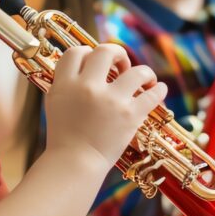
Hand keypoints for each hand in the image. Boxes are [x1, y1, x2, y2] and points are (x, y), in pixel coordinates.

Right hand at [44, 44, 166, 166]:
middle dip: (117, 54)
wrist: (75, 164)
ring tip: (145, 78)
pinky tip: (160, 89)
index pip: (76, 52)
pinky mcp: (130, 115)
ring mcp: (111, 100)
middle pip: (106, 52)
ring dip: (145, 72)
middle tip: (122, 64)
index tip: (95, 61)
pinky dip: (159, 90)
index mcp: (66, 84)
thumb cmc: (64, 137)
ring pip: (137, 71)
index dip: (87, 52)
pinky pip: (152, 95)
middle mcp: (88, 87)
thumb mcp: (54, 103)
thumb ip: (65, 82)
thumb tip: (82, 65)